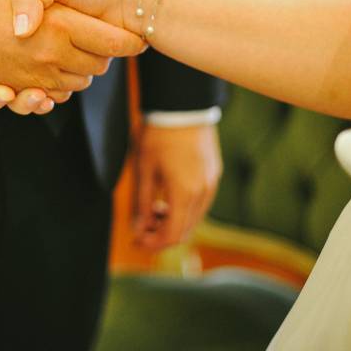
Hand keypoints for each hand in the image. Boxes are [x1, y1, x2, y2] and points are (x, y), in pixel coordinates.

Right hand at [0, 0, 144, 92]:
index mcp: (57, 22)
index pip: (111, 41)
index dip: (129, 43)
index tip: (136, 40)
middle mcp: (48, 54)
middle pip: (97, 67)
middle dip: (103, 57)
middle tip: (102, 43)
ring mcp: (29, 77)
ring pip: (74, 86)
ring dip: (79, 74)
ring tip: (75, 55)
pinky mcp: (10, 89)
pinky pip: (46, 98)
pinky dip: (54, 89)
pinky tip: (50, 72)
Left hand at [132, 123, 221, 249]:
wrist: (182, 107)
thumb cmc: (159, 136)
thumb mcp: (144, 170)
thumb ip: (141, 204)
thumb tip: (138, 230)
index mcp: (184, 193)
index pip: (172, 235)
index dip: (153, 243)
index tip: (136, 241)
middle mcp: (203, 193)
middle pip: (185, 230)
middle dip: (161, 234)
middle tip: (141, 228)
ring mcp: (211, 183)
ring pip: (194, 218)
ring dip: (173, 221)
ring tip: (153, 209)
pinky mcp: (214, 174)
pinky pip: (200, 203)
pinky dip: (184, 209)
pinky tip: (168, 197)